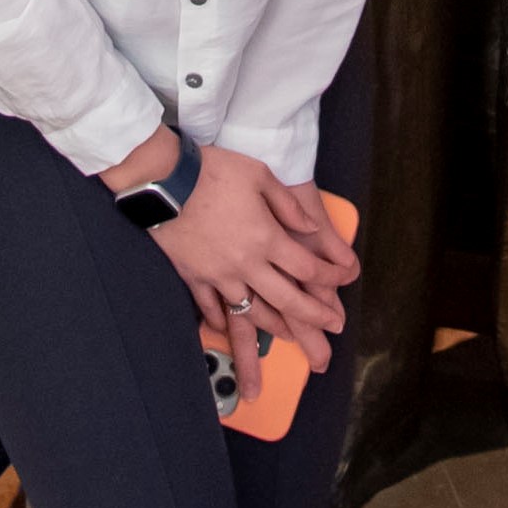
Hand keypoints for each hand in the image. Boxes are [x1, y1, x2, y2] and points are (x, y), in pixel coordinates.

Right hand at [142, 140, 360, 382]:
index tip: (345, 278)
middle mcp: (246, 264)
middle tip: (333, 326)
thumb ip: (289, 206)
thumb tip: (311, 228)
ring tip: (291, 335)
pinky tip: (229, 328)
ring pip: (252, 312)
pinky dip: (221, 321)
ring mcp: (218, 275)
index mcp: (266, 238)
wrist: (163, 181)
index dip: (332, 276)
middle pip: (287, 300)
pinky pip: (210, 308)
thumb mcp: (260, 176)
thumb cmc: (213, 172)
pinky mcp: (194, 277)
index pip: (308, 268)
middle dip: (315, 317)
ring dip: (275, 327)